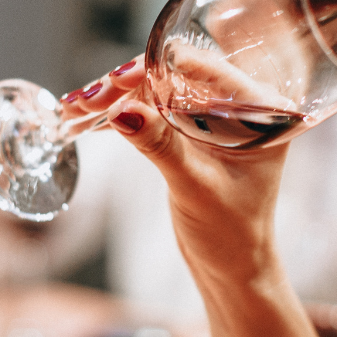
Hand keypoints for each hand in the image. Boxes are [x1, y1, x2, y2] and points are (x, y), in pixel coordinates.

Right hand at [60, 56, 289, 285]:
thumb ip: (160, 146)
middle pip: (175, 75)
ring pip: (158, 89)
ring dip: (117, 97)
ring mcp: (213, 117)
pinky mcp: (191, 131)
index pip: (207, 69)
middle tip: (88, 99)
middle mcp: (240, 105)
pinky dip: (122, 113)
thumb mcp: (194, 187)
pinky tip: (87, 118)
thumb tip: (122, 110)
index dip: (158, 67)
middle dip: (128, 84)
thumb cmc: (231, 233)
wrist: (232, 268)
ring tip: (75, 107)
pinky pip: (153, 109)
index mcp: (261, 109)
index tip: (119, 79)